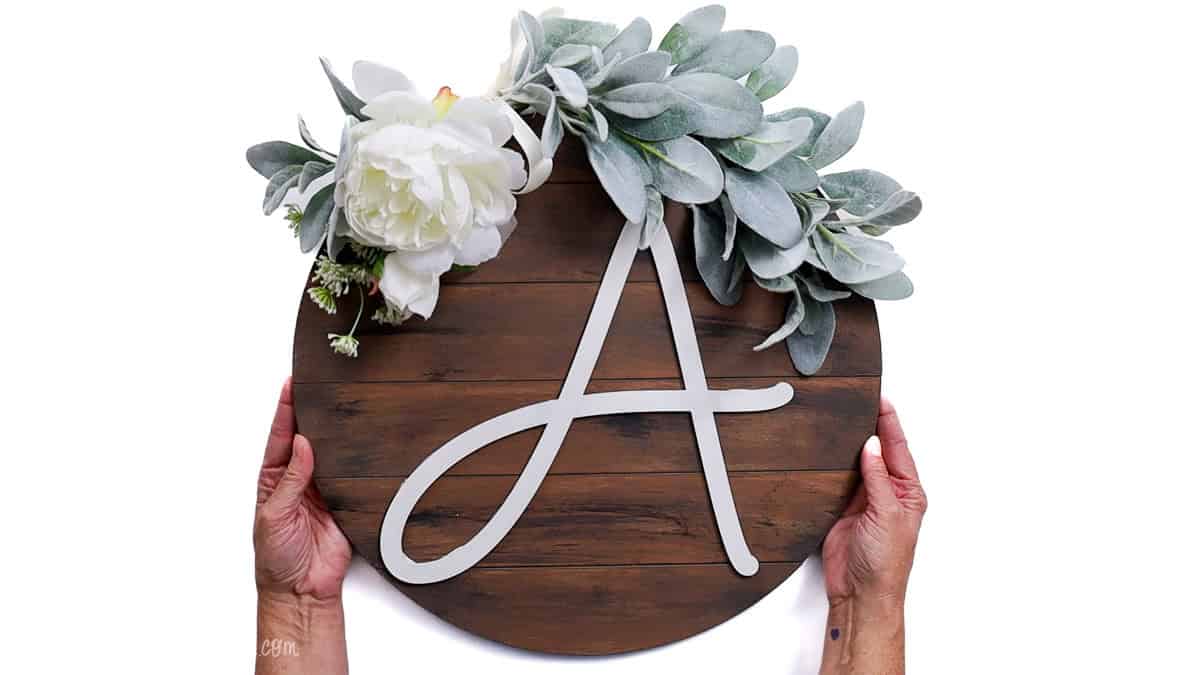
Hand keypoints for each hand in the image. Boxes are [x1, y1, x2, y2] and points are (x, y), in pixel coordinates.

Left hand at [253, 378, 350, 599]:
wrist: (302, 590)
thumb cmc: (276, 557)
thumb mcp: (273, 516)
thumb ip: (289, 480)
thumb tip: (302, 445)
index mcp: (274, 478)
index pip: (281, 436)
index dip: (287, 409)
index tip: (293, 383)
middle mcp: (300, 478)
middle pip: (309, 437)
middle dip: (314, 411)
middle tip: (323, 383)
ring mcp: (325, 488)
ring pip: (333, 452)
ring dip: (338, 432)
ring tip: (346, 403)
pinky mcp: (347, 501)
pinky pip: (355, 475)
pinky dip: (360, 460)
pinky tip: (366, 441)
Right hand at [822, 397, 926, 606]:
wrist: (860, 592)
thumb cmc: (885, 563)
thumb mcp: (887, 514)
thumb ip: (877, 478)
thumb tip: (871, 445)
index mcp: (907, 492)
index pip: (897, 448)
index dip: (888, 423)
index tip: (880, 399)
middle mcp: (886, 492)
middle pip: (876, 451)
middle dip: (868, 427)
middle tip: (858, 400)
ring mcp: (863, 499)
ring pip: (855, 463)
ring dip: (847, 445)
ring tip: (839, 418)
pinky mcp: (840, 508)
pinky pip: (834, 480)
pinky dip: (830, 465)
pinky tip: (824, 451)